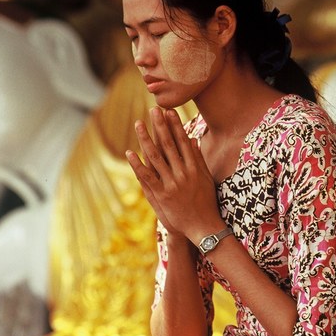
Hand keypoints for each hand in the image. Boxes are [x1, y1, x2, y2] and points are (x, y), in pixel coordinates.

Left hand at [125, 107, 222, 242]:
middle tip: (154, 109)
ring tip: (139, 124)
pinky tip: (130, 153)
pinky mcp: (162, 195)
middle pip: (169, 144)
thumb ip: (198, 158)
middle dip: (160, 125)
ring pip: (156, 157)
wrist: (203, 226)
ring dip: (146, 139)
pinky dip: (138, 165)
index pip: (183, 141)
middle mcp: (183, 173)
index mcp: (194, 167)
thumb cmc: (206, 202)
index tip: (169, 111)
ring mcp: (172, 184)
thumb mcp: (206, 178)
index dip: (175, 125)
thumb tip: (192, 139)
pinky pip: (147, 177)